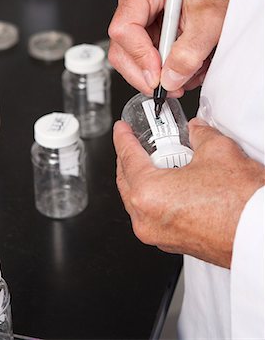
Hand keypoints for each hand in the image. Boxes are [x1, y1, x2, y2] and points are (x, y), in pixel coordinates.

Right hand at [108, 0, 235, 96]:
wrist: (226, 1)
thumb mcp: (210, 24)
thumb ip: (189, 53)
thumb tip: (170, 78)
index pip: (125, 26)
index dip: (140, 55)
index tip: (158, 74)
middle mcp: (136, 1)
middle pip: (121, 48)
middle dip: (145, 73)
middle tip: (167, 85)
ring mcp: (138, 21)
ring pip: (127, 61)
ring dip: (154, 77)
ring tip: (180, 77)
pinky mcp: (143, 37)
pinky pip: (139, 64)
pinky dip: (160, 75)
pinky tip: (178, 71)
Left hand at [113, 118, 264, 267]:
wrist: (261, 234)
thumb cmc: (240, 203)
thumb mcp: (217, 151)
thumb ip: (199, 135)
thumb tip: (196, 130)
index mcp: (149, 195)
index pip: (127, 157)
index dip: (123, 138)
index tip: (122, 129)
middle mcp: (147, 219)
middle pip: (126, 181)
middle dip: (128, 158)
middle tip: (136, 143)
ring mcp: (158, 236)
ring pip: (137, 200)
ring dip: (141, 179)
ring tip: (155, 161)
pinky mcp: (173, 243)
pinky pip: (152, 215)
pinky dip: (154, 197)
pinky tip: (169, 184)